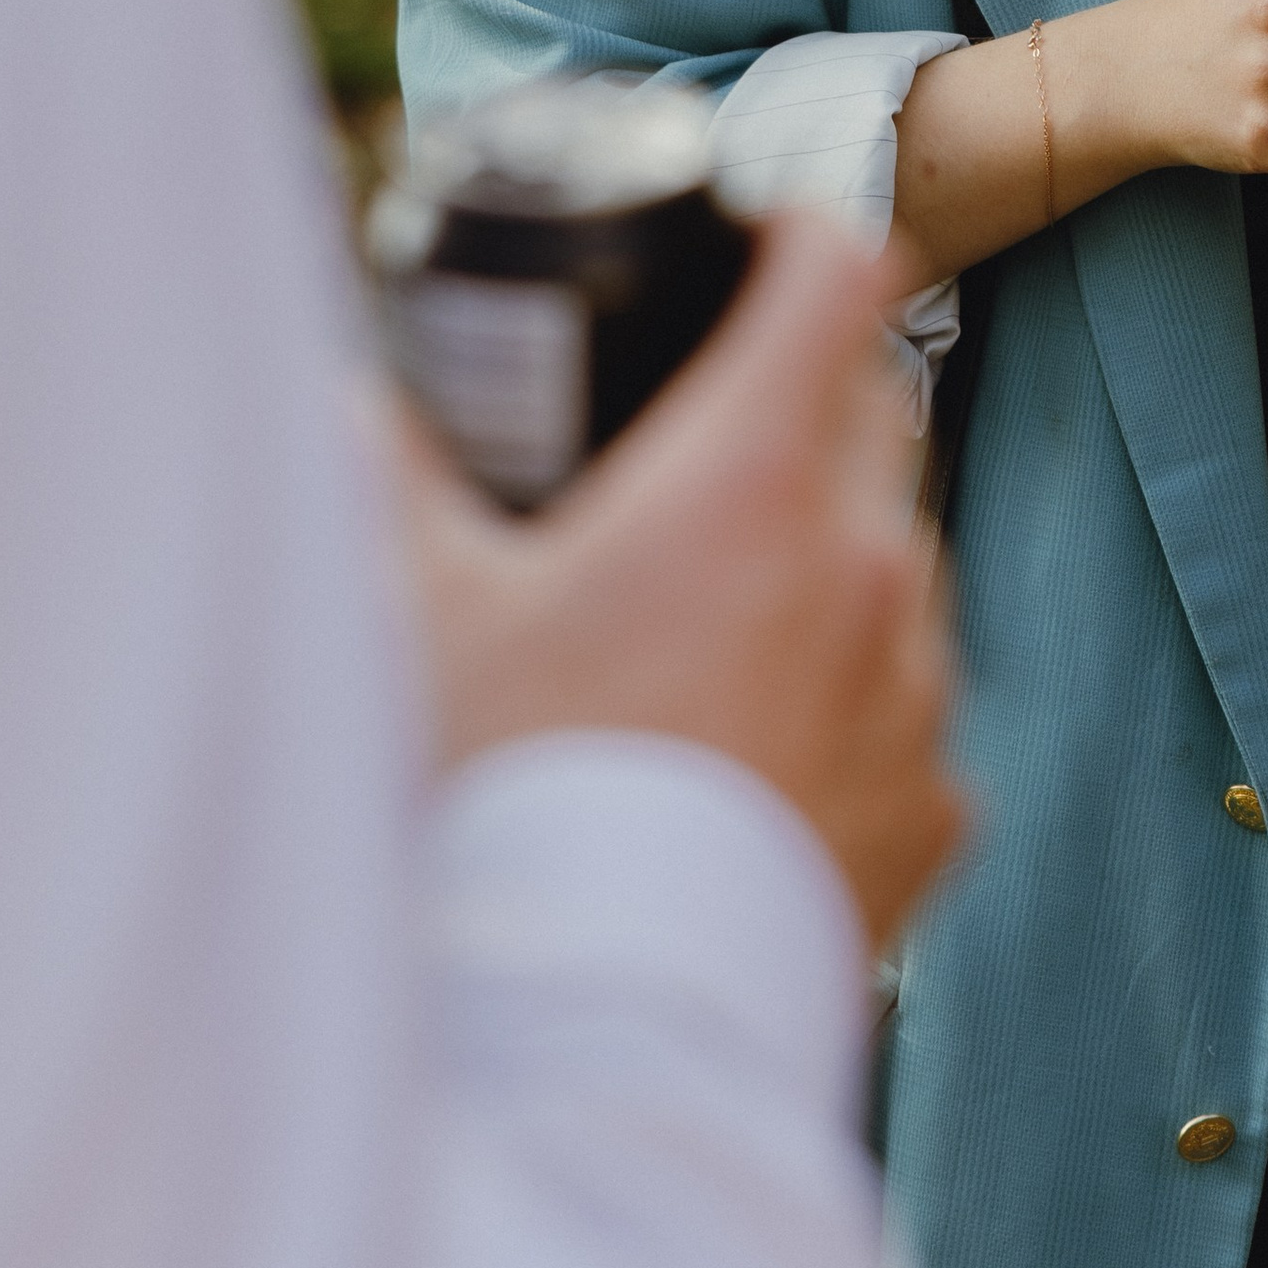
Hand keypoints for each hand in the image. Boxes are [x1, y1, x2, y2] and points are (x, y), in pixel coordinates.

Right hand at [391, 214, 965, 944]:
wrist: (593, 1031)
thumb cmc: (506, 804)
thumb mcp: (415, 616)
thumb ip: (375, 476)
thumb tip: (331, 396)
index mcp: (751, 481)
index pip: (840, 277)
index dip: (807, 236)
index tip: (769, 241)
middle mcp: (866, 566)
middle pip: (881, 412)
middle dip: (813, 399)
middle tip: (715, 435)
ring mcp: (917, 693)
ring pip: (907, 565)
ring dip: (837, 562)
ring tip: (719, 623)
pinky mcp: (936, 811)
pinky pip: (917, 718)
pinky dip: (855, 711)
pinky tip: (757, 757)